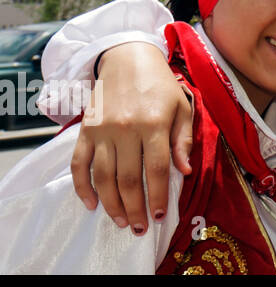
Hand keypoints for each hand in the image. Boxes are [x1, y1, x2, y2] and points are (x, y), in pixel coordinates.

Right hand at [72, 41, 192, 233]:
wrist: (126, 58)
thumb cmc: (160, 85)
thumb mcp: (182, 106)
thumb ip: (183, 139)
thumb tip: (185, 171)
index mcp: (155, 122)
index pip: (157, 169)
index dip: (159, 196)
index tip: (161, 216)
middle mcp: (127, 128)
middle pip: (129, 178)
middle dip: (135, 208)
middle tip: (140, 228)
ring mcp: (102, 130)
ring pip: (104, 177)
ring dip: (111, 204)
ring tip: (121, 221)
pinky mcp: (85, 130)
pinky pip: (79, 164)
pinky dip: (83, 187)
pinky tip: (92, 204)